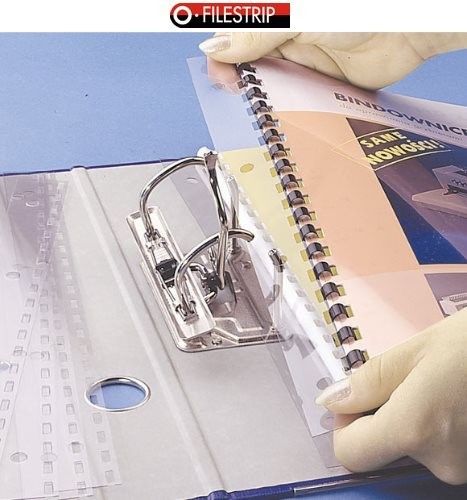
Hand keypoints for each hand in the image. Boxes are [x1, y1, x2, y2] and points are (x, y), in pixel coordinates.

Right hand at [199, 33, 466, 88]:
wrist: (407, 30)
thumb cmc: (358, 10)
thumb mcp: (298, 17)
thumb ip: (257, 35)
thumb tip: (214, 45)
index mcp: (278, 19)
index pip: (237, 40)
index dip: (224, 58)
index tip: (222, 76)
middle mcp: (287, 42)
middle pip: (251, 66)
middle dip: (241, 83)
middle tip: (240, 95)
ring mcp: (304, 66)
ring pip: (272, 88)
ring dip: (263, 100)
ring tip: (260, 111)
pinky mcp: (321, 88)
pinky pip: (297, 102)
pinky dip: (287, 112)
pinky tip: (280, 119)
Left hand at [315, 308, 466, 483]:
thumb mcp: (415, 351)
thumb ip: (369, 380)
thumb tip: (332, 400)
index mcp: (414, 429)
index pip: (351, 452)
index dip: (344, 424)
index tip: (355, 399)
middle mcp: (441, 462)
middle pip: (383, 449)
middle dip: (382, 417)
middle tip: (407, 381)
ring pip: (414, 448)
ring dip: (413, 419)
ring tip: (439, 387)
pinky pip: (441, 450)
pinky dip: (438, 428)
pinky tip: (454, 401)